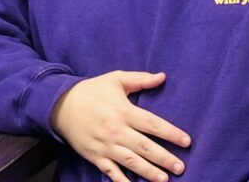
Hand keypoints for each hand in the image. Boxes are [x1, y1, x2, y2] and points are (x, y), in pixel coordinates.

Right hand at [50, 71, 190, 181]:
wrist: (62, 105)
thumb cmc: (93, 90)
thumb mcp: (117, 79)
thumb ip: (141, 79)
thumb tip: (162, 76)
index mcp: (125, 112)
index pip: (153, 124)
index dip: (171, 133)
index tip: (186, 141)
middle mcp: (117, 131)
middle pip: (145, 148)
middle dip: (164, 158)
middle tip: (181, 167)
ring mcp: (106, 147)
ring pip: (131, 163)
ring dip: (148, 172)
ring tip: (164, 180)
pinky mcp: (95, 157)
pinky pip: (111, 172)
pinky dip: (122, 181)